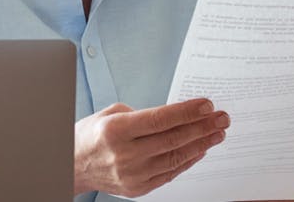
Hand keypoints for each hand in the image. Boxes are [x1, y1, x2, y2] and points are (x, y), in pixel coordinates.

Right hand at [74, 98, 229, 196]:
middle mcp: (124, 154)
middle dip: (203, 127)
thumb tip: (180, 114)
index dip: (187, 112)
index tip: (207, 105)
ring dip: (201, 145)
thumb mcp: (112, 114)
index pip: (161, 119)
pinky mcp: (136, 189)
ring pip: (175, 158)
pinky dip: (188, 161)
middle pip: (173, 139)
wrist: (71, 166)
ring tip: (217, 133)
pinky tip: (201, 150)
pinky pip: (170, 174)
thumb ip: (145, 115)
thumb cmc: (92, 136)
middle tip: (222, 118)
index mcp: (116, 130)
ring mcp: (131, 175)